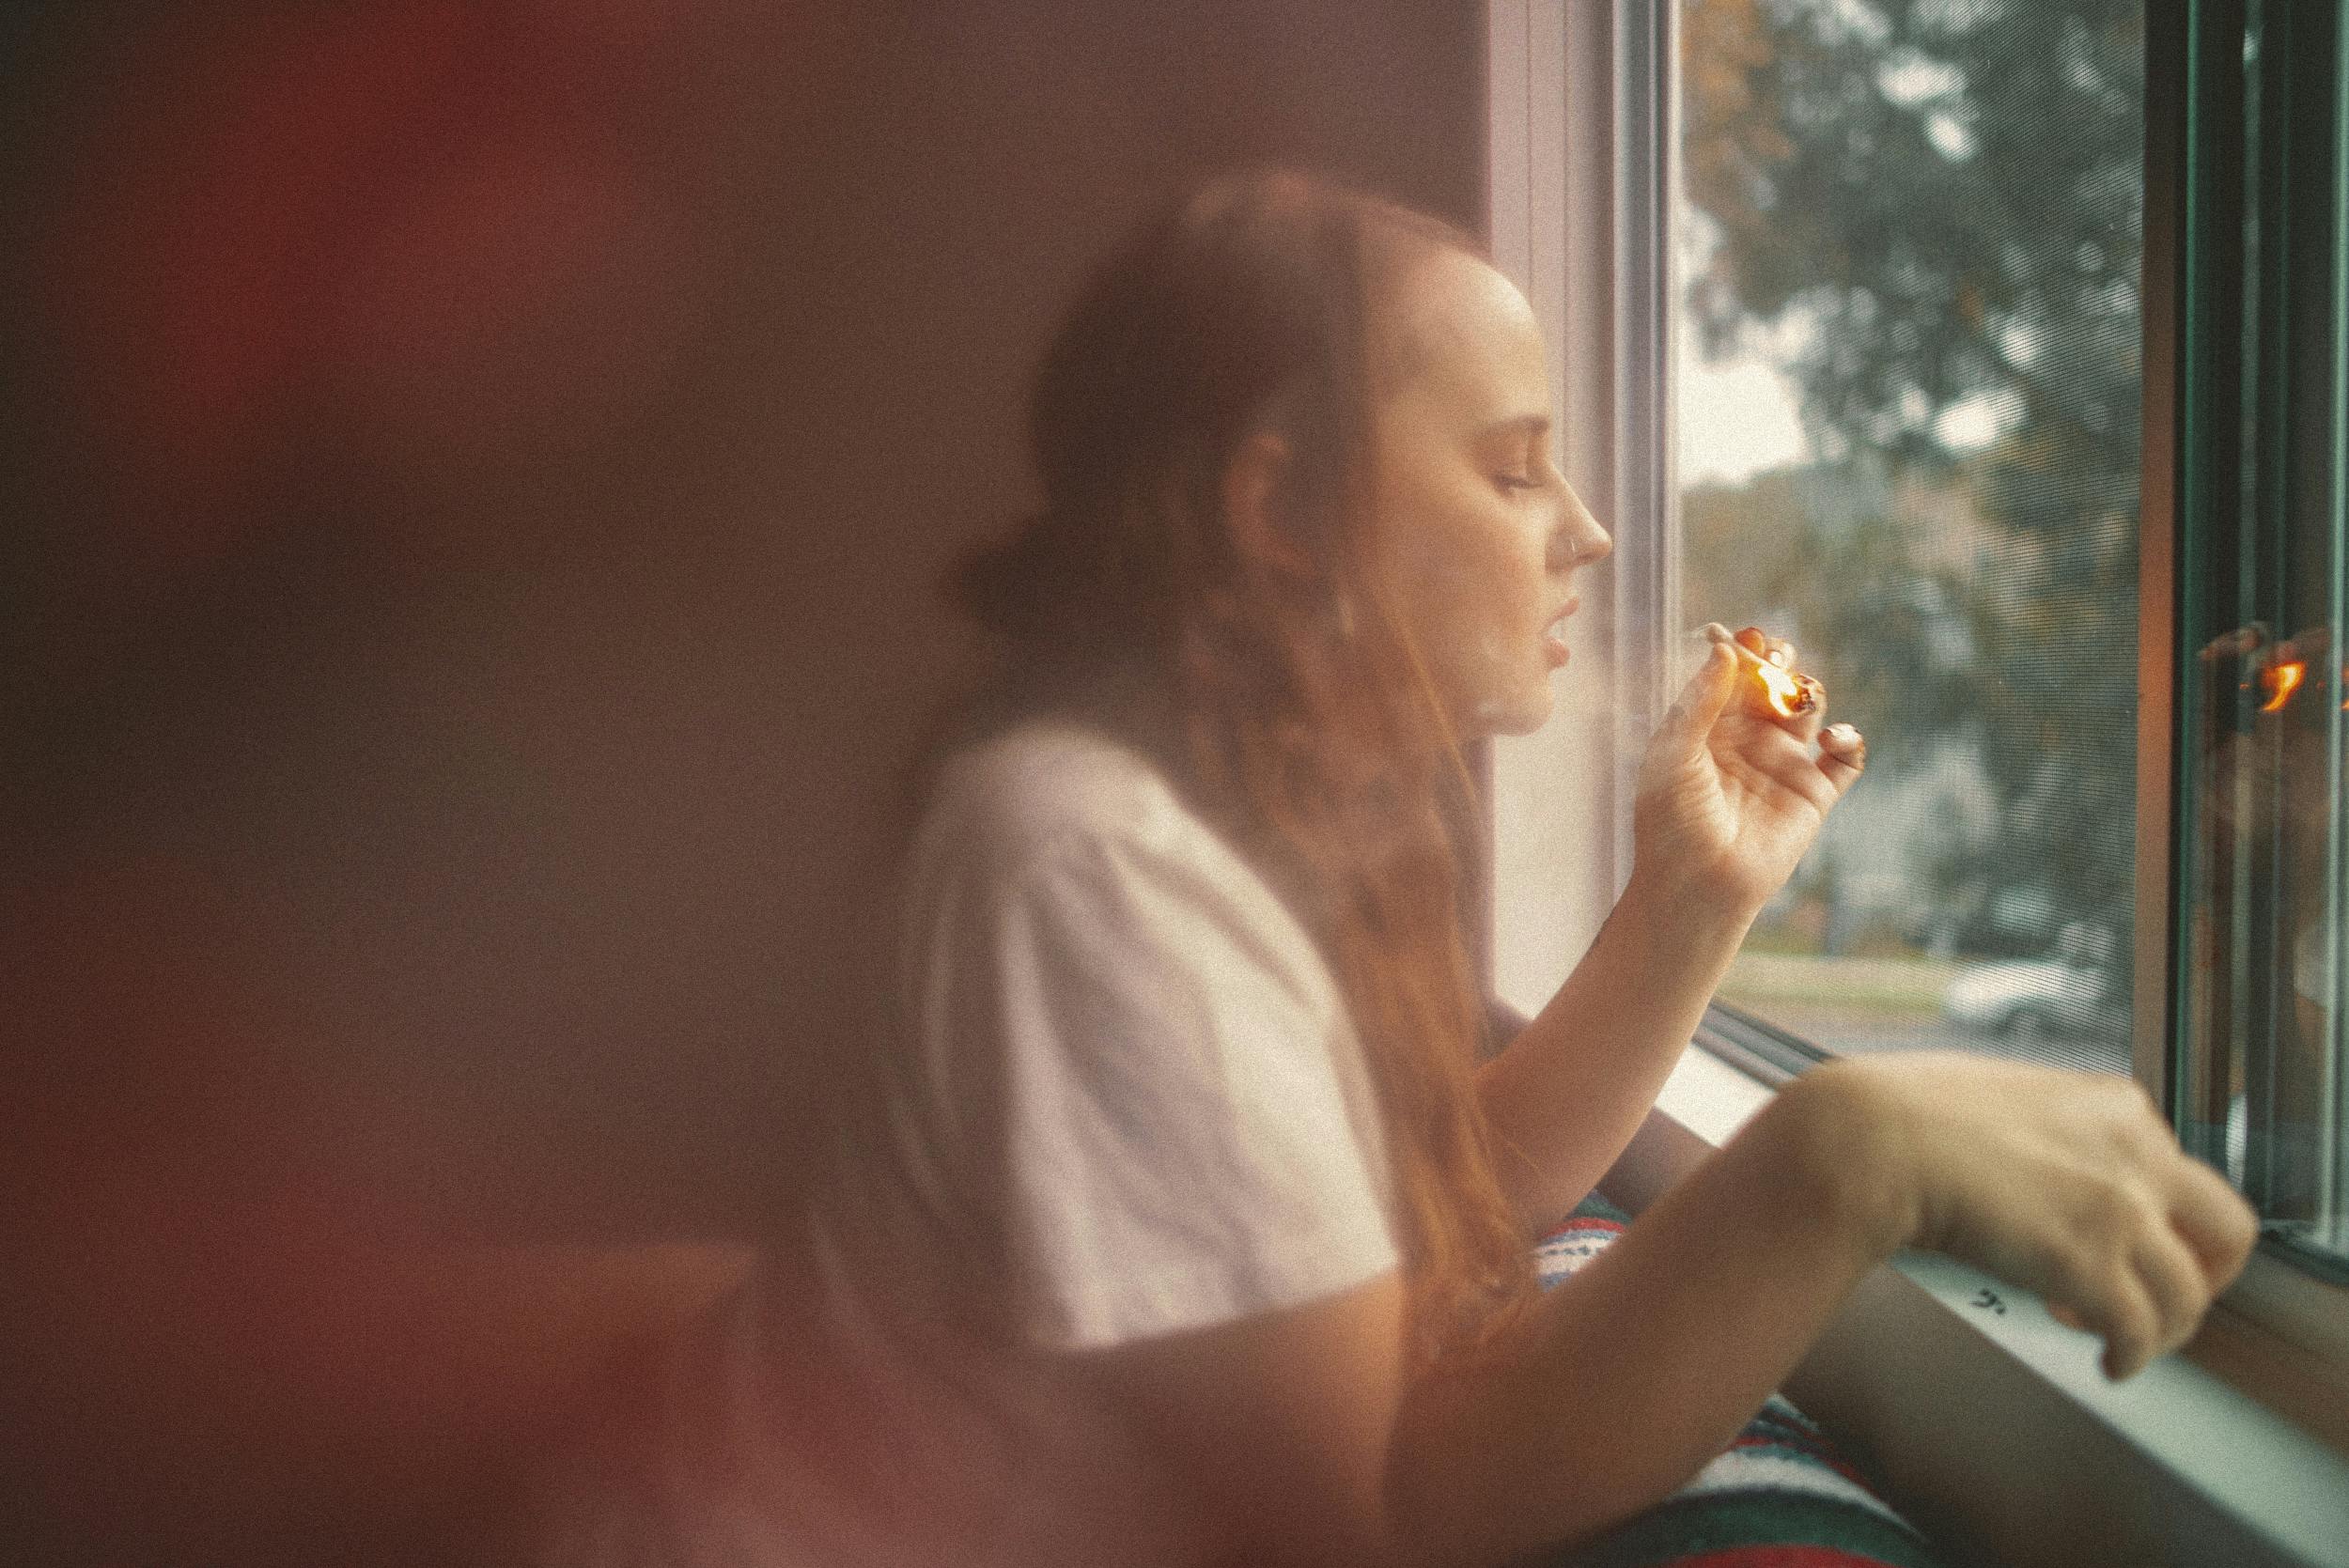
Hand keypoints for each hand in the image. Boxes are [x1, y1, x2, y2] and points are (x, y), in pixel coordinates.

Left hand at [1630, 626, 1865, 915]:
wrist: (1696, 884)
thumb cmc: (1671, 822)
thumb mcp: (1673, 755)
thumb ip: (1699, 702)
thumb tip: (1725, 648)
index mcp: (1707, 726)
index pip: (1731, 674)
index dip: (1743, 651)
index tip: (1748, 637)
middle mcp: (1748, 739)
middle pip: (1773, 682)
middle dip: (1779, 662)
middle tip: (1776, 660)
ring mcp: (1783, 763)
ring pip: (1810, 707)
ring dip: (1809, 690)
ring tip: (1797, 697)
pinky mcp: (1814, 793)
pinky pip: (1846, 756)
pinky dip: (1848, 736)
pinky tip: (1829, 736)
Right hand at [1787, 1054, 2259, 1378]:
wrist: (1870, 1140)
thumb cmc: (1903, 1114)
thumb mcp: (2003, 1096)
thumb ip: (2047, 1128)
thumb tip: (2037, 1168)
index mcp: (2114, 1104)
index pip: (2180, 1172)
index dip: (2156, 1218)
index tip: (2126, 1242)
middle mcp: (2136, 1152)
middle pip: (2227, 1229)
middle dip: (2206, 1273)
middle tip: (2169, 1298)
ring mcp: (2121, 1209)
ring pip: (2189, 1294)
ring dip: (2162, 1328)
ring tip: (2124, 1342)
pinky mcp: (2091, 1266)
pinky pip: (2141, 1331)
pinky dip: (2130, 1356)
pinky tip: (2109, 1363)